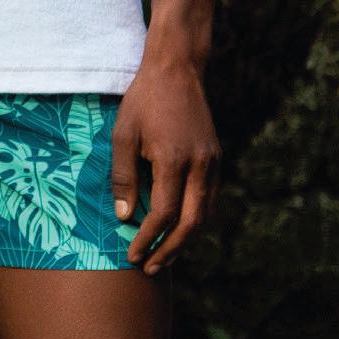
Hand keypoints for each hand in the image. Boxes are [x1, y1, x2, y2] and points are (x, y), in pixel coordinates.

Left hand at [113, 54, 221, 274]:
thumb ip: (124, 178)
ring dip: (185, 240)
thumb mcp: (123, 136)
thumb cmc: (143, 101)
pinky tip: (179, 230)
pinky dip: (196, 220)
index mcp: (174, 160)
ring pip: (206, 214)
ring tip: (163, 257)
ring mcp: (212, 162)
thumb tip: (125, 217)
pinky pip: (209, 199)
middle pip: (192, 223)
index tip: (131, 254)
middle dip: (170, 250)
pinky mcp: (216, 159)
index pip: (164, 213)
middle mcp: (200, 165)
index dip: (147, 238)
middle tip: (150, 268)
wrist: (177, 70)